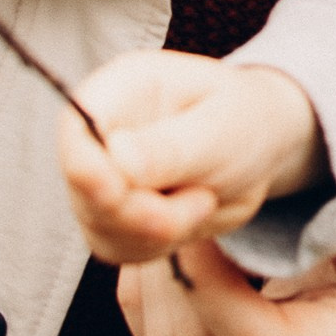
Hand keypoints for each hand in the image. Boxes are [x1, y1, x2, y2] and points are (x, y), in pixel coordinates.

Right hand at [61, 49, 322, 266]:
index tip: (119, 191)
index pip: (76, 128)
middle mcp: (100, 132)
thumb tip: (116, 159)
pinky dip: (158, 246)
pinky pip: (119, 247)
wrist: (260, 146)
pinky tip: (192, 216)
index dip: (86, 167)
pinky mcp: (110, 216)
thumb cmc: (243, 120)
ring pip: (100, 226)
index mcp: (122, 88)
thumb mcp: (224, 126)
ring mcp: (100, 177)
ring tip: (205, 199)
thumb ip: (172, 146)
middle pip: (84, 188)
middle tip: (202, 202)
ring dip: (159, 231)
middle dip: (141, 212)